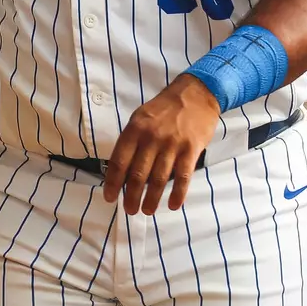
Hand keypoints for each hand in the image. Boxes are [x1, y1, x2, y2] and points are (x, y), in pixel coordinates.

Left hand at [102, 75, 220, 215]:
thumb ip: (132, 140)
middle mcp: (152, 138)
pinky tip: (172, 205)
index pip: (119, 161)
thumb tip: (122, 169)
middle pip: (138, 175)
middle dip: (131, 196)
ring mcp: (172, 144)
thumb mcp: (141, 117)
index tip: (110, 198)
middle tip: (130, 210)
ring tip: (147, 210)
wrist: (196, 94)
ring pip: (158, 179)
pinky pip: (183, 177)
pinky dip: (177, 194)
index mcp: (135, 129)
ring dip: (151, 199)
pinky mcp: (191, 150)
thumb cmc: (165, 108)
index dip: (112, 183)